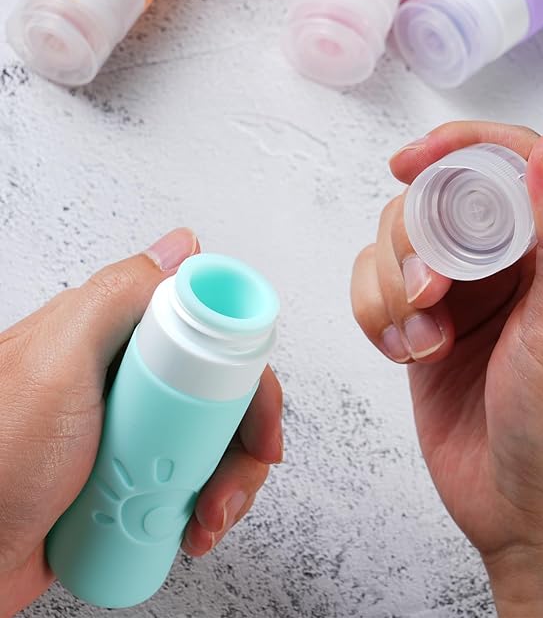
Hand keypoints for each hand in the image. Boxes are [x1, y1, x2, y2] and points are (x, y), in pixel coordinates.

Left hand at [0, 228, 282, 616]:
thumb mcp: (55, 364)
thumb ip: (116, 299)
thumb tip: (181, 247)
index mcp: (122, 341)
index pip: (214, 336)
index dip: (248, 371)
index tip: (258, 411)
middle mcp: (136, 381)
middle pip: (227, 395)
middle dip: (245, 439)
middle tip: (233, 474)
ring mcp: (140, 431)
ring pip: (220, 442)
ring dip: (232, 483)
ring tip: (206, 516)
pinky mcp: (140, 475)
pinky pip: (198, 481)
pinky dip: (210, 506)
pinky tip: (191, 525)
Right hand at [352, 123, 542, 616]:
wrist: (532, 515)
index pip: (511, 161)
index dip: (455, 149)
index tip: (407, 164)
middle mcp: (515, 262)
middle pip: (436, 198)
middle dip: (414, 241)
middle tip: (428, 296)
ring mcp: (468, 294)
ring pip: (397, 244)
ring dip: (392, 288)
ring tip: (424, 341)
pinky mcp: (429, 326)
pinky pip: (378, 290)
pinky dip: (378, 317)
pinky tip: (410, 355)